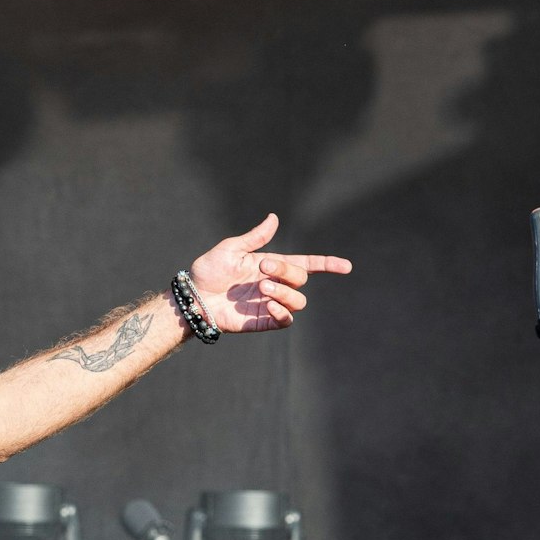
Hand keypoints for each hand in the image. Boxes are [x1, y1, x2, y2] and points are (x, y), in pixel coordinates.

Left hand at [188, 214, 351, 333]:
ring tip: (261, 288)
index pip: (307, 264)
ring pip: (298, 300)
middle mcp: (275, 284)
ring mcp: (271, 303)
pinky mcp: (264, 321)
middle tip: (262, 269)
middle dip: (286, 272)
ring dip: (284, 292)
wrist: (193, 298)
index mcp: (271, 265)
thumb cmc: (209, 271)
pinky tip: (268, 305)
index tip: (346, 266)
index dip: (327, 265)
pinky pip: (286, 320)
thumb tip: (274, 218)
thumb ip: (255, 238)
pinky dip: (283, 312)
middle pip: (301, 279)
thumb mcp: (231, 249)